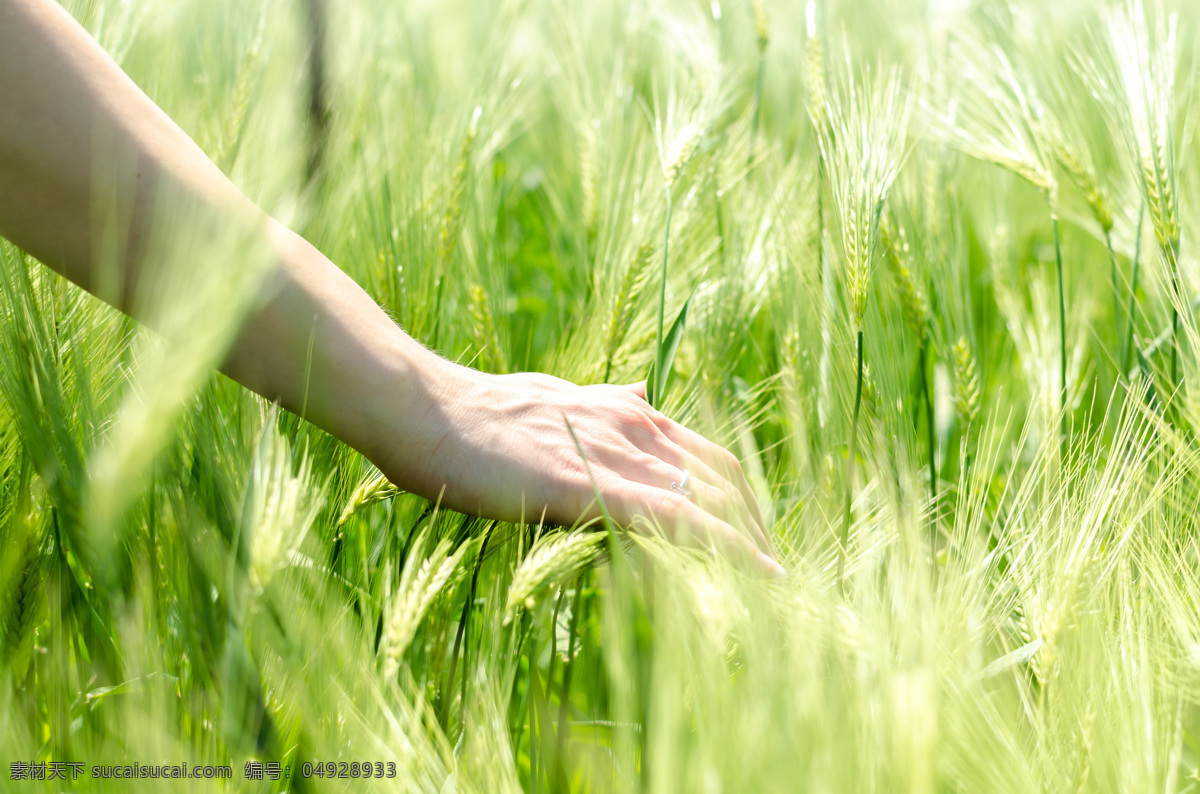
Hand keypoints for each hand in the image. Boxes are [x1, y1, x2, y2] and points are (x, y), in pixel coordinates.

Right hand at [378, 364, 784, 577]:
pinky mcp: (592, 487)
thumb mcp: (556, 396)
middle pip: (721, 475)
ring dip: (749, 539)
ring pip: (709, 497)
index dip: (737, 491)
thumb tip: (643, 392)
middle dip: (754, 520)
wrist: (430, 411)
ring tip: (773, 578)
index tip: (753, 525)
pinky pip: (677, 518)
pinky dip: (726, 545)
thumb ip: (605, 402)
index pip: (705, 451)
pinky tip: (756, 572)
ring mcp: (616, 454)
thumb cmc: (479, 413)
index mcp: (624, 409)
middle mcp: (633, 424)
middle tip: (771, 563)